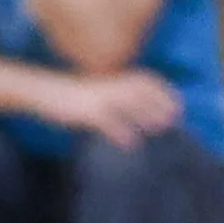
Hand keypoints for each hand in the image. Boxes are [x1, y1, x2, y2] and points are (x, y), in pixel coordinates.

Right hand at [46, 66, 181, 146]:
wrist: (44, 91)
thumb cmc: (69, 96)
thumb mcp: (95, 92)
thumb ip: (113, 98)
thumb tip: (130, 112)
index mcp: (113, 79)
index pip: (145, 80)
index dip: (163, 91)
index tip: (178, 104)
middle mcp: (109, 85)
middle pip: (141, 92)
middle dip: (160, 104)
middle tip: (176, 119)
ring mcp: (98, 97)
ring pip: (128, 104)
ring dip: (146, 115)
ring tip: (161, 128)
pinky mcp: (86, 112)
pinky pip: (107, 121)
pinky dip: (120, 132)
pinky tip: (131, 143)